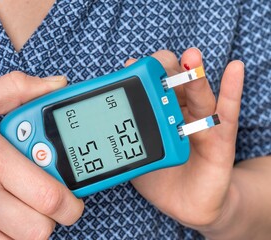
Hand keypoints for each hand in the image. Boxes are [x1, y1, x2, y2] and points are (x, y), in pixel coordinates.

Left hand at [128, 48, 243, 228]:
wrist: (184, 205)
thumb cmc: (160, 177)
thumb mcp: (136, 154)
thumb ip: (125, 135)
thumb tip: (103, 113)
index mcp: (161, 114)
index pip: (156, 86)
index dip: (146, 73)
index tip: (130, 66)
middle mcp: (182, 114)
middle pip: (177, 85)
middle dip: (168, 72)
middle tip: (160, 67)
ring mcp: (201, 125)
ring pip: (199, 96)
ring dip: (195, 75)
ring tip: (191, 57)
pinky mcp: (219, 141)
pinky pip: (226, 115)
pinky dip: (231, 91)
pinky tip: (234, 70)